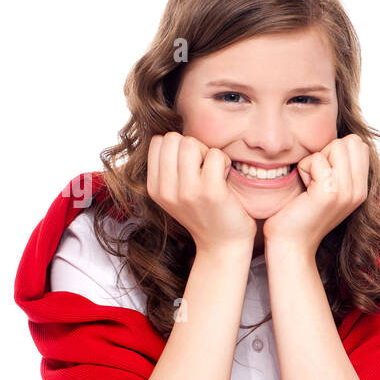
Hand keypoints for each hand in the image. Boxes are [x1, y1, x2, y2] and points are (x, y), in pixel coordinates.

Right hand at [146, 132, 256, 253]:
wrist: (223, 244)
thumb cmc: (204, 212)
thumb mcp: (176, 193)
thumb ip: (169, 167)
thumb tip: (170, 134)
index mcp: (154, 188)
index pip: (158, 141)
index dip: (178, 147)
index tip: (190, 167)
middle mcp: (166, 190)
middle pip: (174, 139)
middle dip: (193, 147)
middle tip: (204, 168)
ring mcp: (187, 191)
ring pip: (191, 143)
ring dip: (207, 152)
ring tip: (214, 172)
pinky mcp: (211, 192)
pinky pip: (215, 154)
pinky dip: (224, 161)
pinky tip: (225, 178)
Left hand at [263, 134, 369, 254]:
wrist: (290, 244)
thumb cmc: (300, 213)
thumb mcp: (328, 188)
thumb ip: (339, 167)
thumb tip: (340, 140)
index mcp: (361, 189)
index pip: (359, 144)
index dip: (335, 151)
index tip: (322, 174)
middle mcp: (359, 191)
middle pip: (351, 142)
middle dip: (327, 152)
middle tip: (315, 178)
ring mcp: (347, 192)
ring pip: (336, 146)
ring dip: (316, 160)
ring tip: (310, 183)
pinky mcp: (330, 192)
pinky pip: (317, 159)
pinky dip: (304, 169)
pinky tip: (304, 189)